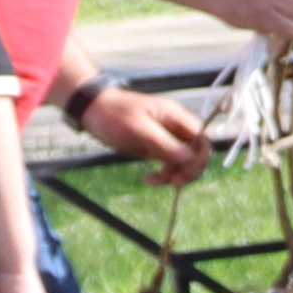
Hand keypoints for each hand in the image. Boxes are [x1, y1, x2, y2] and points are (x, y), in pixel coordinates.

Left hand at [70, 83, 208, 183]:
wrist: (90, 110)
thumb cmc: (113, 114)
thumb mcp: (138, 128)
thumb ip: (164, 143)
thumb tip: (189, 158)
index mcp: (176, 117)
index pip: (201, 138)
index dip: (199, 156)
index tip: (186, 170)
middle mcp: (175, 128)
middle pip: (196, 152)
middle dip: (188, 169)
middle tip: (175, 182)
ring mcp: (166, 138)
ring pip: (183, 161)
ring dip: (174, 174)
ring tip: (155, 181)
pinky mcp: (156, 147)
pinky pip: (168, 164)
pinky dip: (163, 174)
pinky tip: (149, 179)